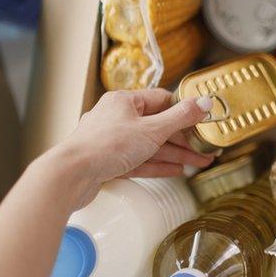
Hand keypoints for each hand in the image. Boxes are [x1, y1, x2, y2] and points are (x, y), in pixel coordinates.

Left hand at [43, 89, 216, 209]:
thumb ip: (180, 117)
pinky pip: (139, 161)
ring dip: (175, 154)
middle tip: (204, 148)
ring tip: (198, 163)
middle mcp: (117, 117)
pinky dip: (158, 165)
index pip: (162, 100)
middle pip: (158, 126)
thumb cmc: (106, 146)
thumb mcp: (152, 130)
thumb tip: (203, 102)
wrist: (71, 175)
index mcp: (124, 101)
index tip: (201, 120)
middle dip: (184, 139)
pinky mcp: (108, 162)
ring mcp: (112, 141)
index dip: (184, 111)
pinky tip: (176, 170)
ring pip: (150, 146)